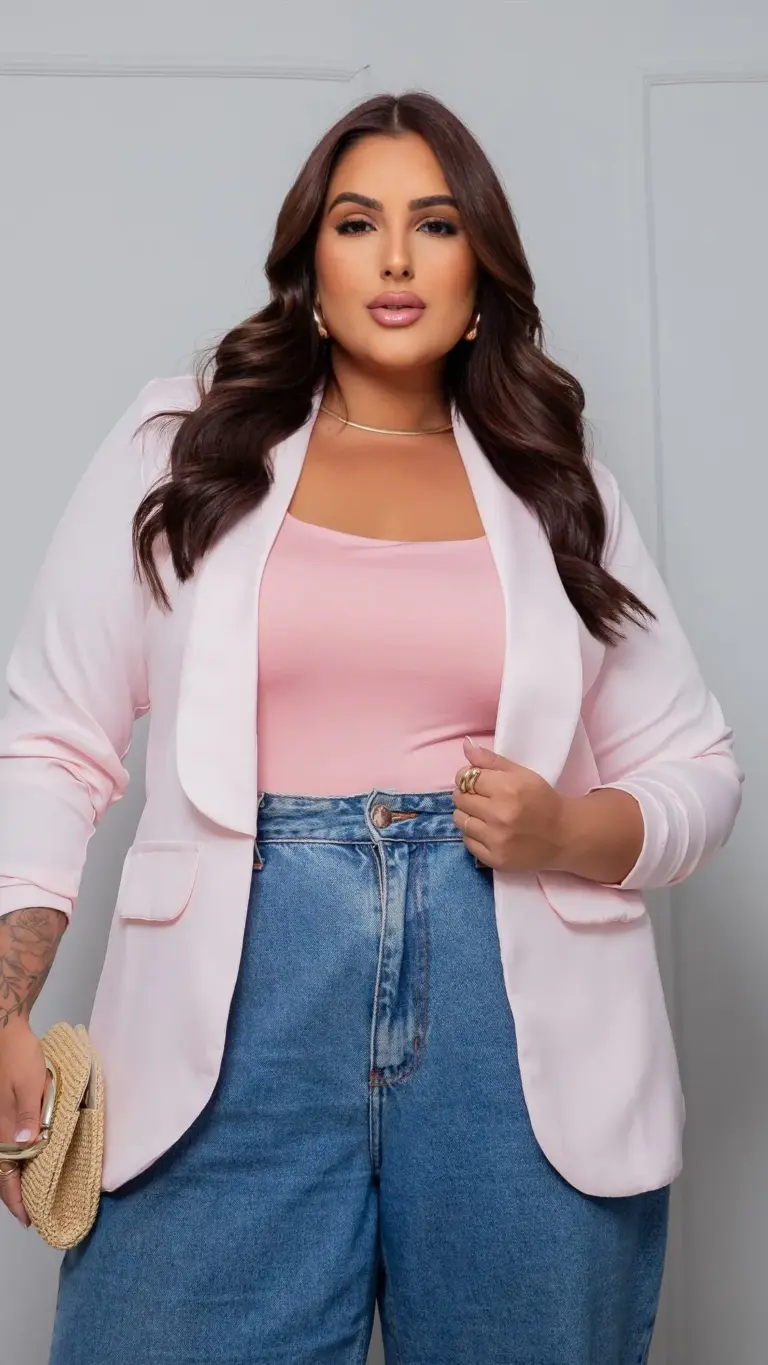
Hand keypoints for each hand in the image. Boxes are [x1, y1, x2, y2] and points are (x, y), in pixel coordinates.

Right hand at [0, 1017, 46, 1228]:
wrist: (3, 1029)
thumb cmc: (17, 1055)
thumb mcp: (29, 1084)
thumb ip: (28, 1116)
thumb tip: (27, 1146)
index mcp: (2, 1129)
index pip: (7, 1175)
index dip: (16, 1199)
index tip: (28, 1220)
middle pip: (2, 1171)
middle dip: (14, 1193)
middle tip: (31, 1212)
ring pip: (2, 1158)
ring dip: (13, 1176)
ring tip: (29, 1191)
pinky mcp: (0, 1110)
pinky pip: (4, 1142)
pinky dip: (13, 1157)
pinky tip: (25, 1157)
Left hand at [452, 736, 567, 873]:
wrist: (565, 836)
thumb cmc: (543, 800)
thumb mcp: (522, 774)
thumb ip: (491, 760)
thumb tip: (465, 746)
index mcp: (507, 789)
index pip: (466, 777)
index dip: (467, 776)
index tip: (476, 780)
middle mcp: (499, 815)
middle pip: (460, 799)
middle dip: (466, 795)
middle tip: (480, 797)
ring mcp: (496, 840)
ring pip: (460, 820)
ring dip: (467, 814)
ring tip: (483, 814)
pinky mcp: (495, 859)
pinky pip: (467, 842)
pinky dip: (473, 835)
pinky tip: (488, 831)